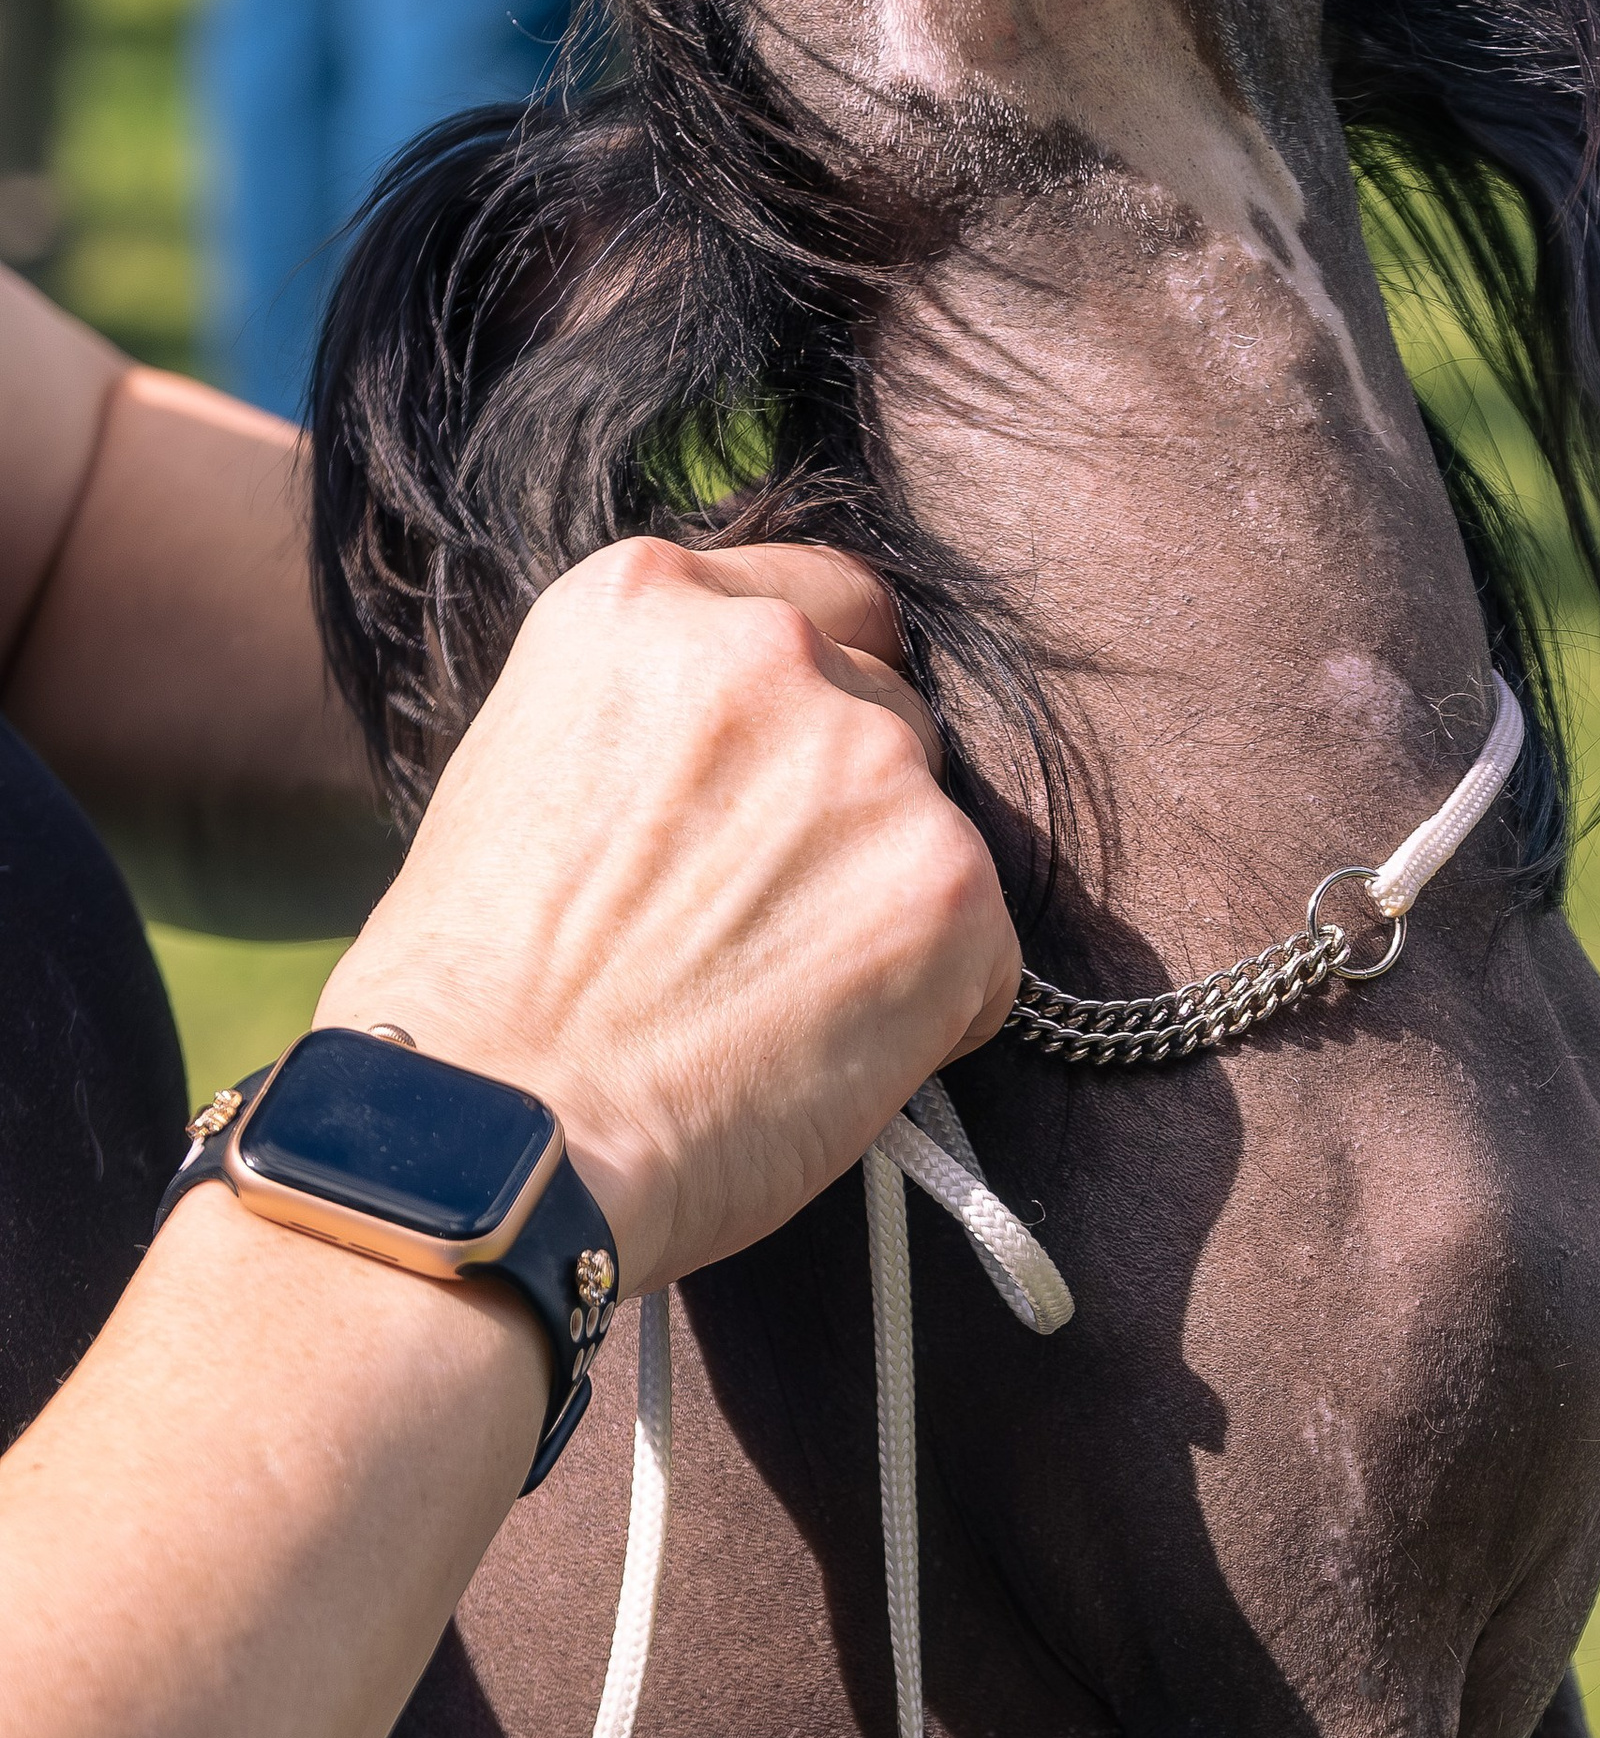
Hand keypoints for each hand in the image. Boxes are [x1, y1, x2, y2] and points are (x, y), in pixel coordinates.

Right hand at [312, 541, 1018, 1292]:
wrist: (488, 1138)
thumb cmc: (476, 993)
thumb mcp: (525, 766)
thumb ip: (660, 718)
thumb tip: (752, 753)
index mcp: (648, 600)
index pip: (819, 601)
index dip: (815, 698)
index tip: (785, 779)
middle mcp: (771, 650)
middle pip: (883, 709)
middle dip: (843, 809)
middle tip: (751, 925)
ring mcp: (872, 762)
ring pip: (931, 828)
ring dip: (884, 906)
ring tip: (767, 1004)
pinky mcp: (951, 885)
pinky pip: (985, 952)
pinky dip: (932, 1011)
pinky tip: (816, 1059)